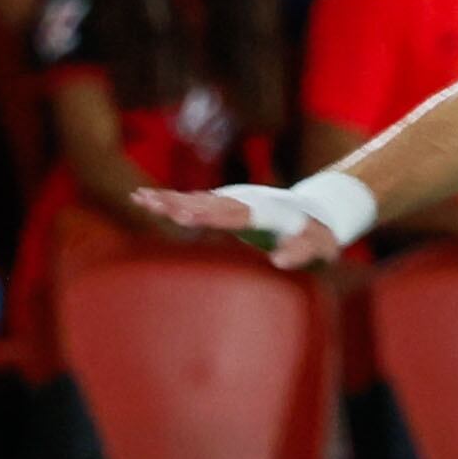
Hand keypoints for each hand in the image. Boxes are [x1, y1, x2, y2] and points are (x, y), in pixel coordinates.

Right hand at [143, 186, 344, 268]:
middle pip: (205, 202)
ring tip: (139, 197)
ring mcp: (233, 200)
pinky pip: (195, 200)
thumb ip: (301, 253)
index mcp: (262, 212)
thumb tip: (280, 261)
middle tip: (147, 202)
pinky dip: (172, 199)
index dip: (206, 215)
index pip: (230, 214)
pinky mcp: (226, 204)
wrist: (318, 213)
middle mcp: (244, 201)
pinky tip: (148, 198)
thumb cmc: (318, 237)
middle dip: (176, 202)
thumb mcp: (317, 248)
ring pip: (196, 198)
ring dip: (168, 198)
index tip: (182, 216)